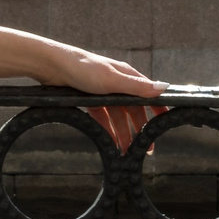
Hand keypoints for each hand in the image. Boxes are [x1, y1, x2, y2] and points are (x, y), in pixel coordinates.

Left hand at [36, 43, 165, 150]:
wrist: (52, 66)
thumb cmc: (83, 68)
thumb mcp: (112, 79)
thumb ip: (137, 87)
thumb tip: (164, 88)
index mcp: (127, 76)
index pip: (148, 94)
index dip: (158, 109)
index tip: (167, 123)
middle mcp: (117, 84)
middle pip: (133, 109)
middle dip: (140, 128)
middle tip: (147, 149)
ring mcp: (103, 92)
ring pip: (118, 117)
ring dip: (124, 134)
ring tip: (127, 152)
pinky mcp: (90, 100)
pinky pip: (103, 118)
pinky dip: (108, 130)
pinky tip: (111, 143)